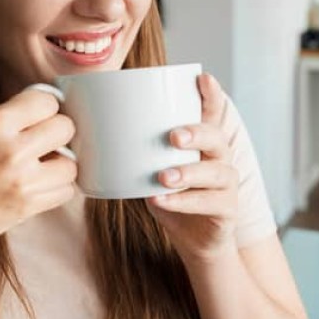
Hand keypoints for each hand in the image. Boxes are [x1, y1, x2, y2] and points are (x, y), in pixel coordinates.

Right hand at [0, 88, 76, 249]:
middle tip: (44, 142)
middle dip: (58, 133)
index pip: (47, 101)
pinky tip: (39, 186)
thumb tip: (49, 107)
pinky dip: (57, 189)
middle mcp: (12, 149)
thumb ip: (10, 118)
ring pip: (71, 164)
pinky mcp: (28, 206)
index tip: (40, 116)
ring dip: (61, 165)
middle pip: (65, 127)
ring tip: (42, 167)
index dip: (47, 108)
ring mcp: (22, 180)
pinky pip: (66, 192)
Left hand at [147, 73, 238, 263]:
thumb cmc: (169, 194)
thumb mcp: (151, 168)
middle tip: (173, 136)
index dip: (210, 95)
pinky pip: (209, 203)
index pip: (211, 112)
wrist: (192, 240)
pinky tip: (159, 200)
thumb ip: (136, 149)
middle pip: (216, 137)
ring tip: (163, 176)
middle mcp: (220, 157)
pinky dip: (183, 202)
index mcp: (202, 141)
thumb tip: (91, 126)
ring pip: (216, 172)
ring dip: (188, 172)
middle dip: (196, 133)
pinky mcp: (227, 210)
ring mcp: (227, 184)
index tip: (203, 79)